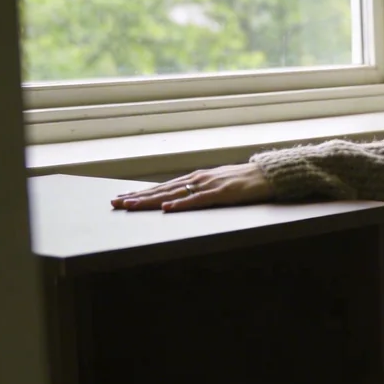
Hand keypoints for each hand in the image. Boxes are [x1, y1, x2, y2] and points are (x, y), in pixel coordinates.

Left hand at [110, 163, 273, 211]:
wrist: (268, 175)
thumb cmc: (244, 182)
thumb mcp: (217, 186)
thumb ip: (200, 192)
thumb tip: (182, 201)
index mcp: (194, 178)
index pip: (162, 188)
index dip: (140, 194)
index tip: (121, 199)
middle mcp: (196, 179)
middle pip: (161, 190)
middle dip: (137, 197)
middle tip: (115, 203)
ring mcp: (208, 185)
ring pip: (173, 194)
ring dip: (151, 201)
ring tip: (131, 205)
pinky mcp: (221, 193)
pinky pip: (197, 200)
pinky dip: (181, 204)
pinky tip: (167, 208)